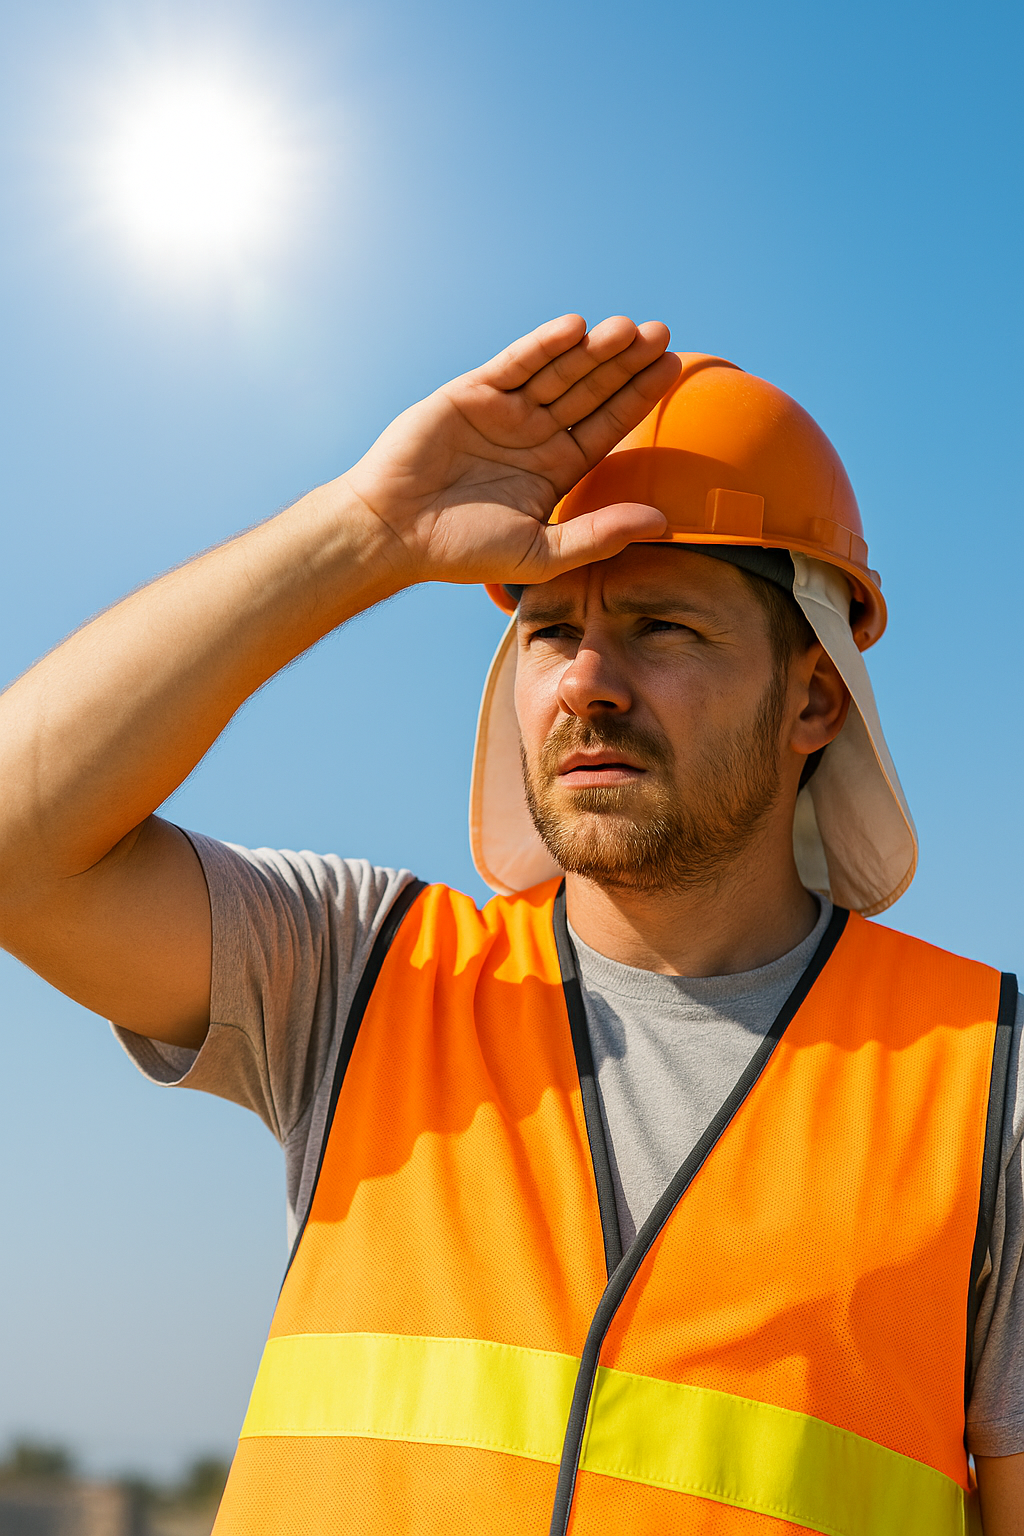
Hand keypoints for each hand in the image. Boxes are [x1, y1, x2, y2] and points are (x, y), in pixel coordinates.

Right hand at [341, 314, 680, 587]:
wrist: (392, 532)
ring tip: (629, 329)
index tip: (673, 369)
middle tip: (661, 336)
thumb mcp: (541, 552)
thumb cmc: (461, 551)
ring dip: (593, 349)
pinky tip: (576, 329)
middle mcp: (535, 434)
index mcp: (555, 469)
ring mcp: (505, 411)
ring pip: (559, 372)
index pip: (607, 425)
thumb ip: (600, 535)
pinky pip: (516, 363)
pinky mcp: (472, 393)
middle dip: (625, 364)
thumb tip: (663, 522)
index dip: (638, 397)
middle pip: (590, 390)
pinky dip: (543, 346)